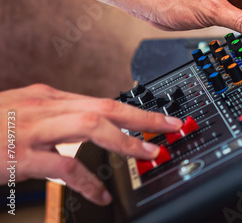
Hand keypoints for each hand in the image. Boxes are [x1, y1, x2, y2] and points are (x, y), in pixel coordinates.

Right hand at [0, 84, 182, 205]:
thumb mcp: (24, 110)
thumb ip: (57, 116)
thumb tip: (91, 124)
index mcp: (49, 97)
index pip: (102, 100)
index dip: (135, 110)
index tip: (159, 118)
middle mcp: (45, 106)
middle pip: (106, 107)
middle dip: (144, 117)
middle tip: (171, 126)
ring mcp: (33, 129)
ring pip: (92, 128)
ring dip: (126, 141)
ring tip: (149, 154)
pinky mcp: (20, 155)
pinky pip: (64, 167)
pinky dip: (88, 181)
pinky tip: (102, 194)